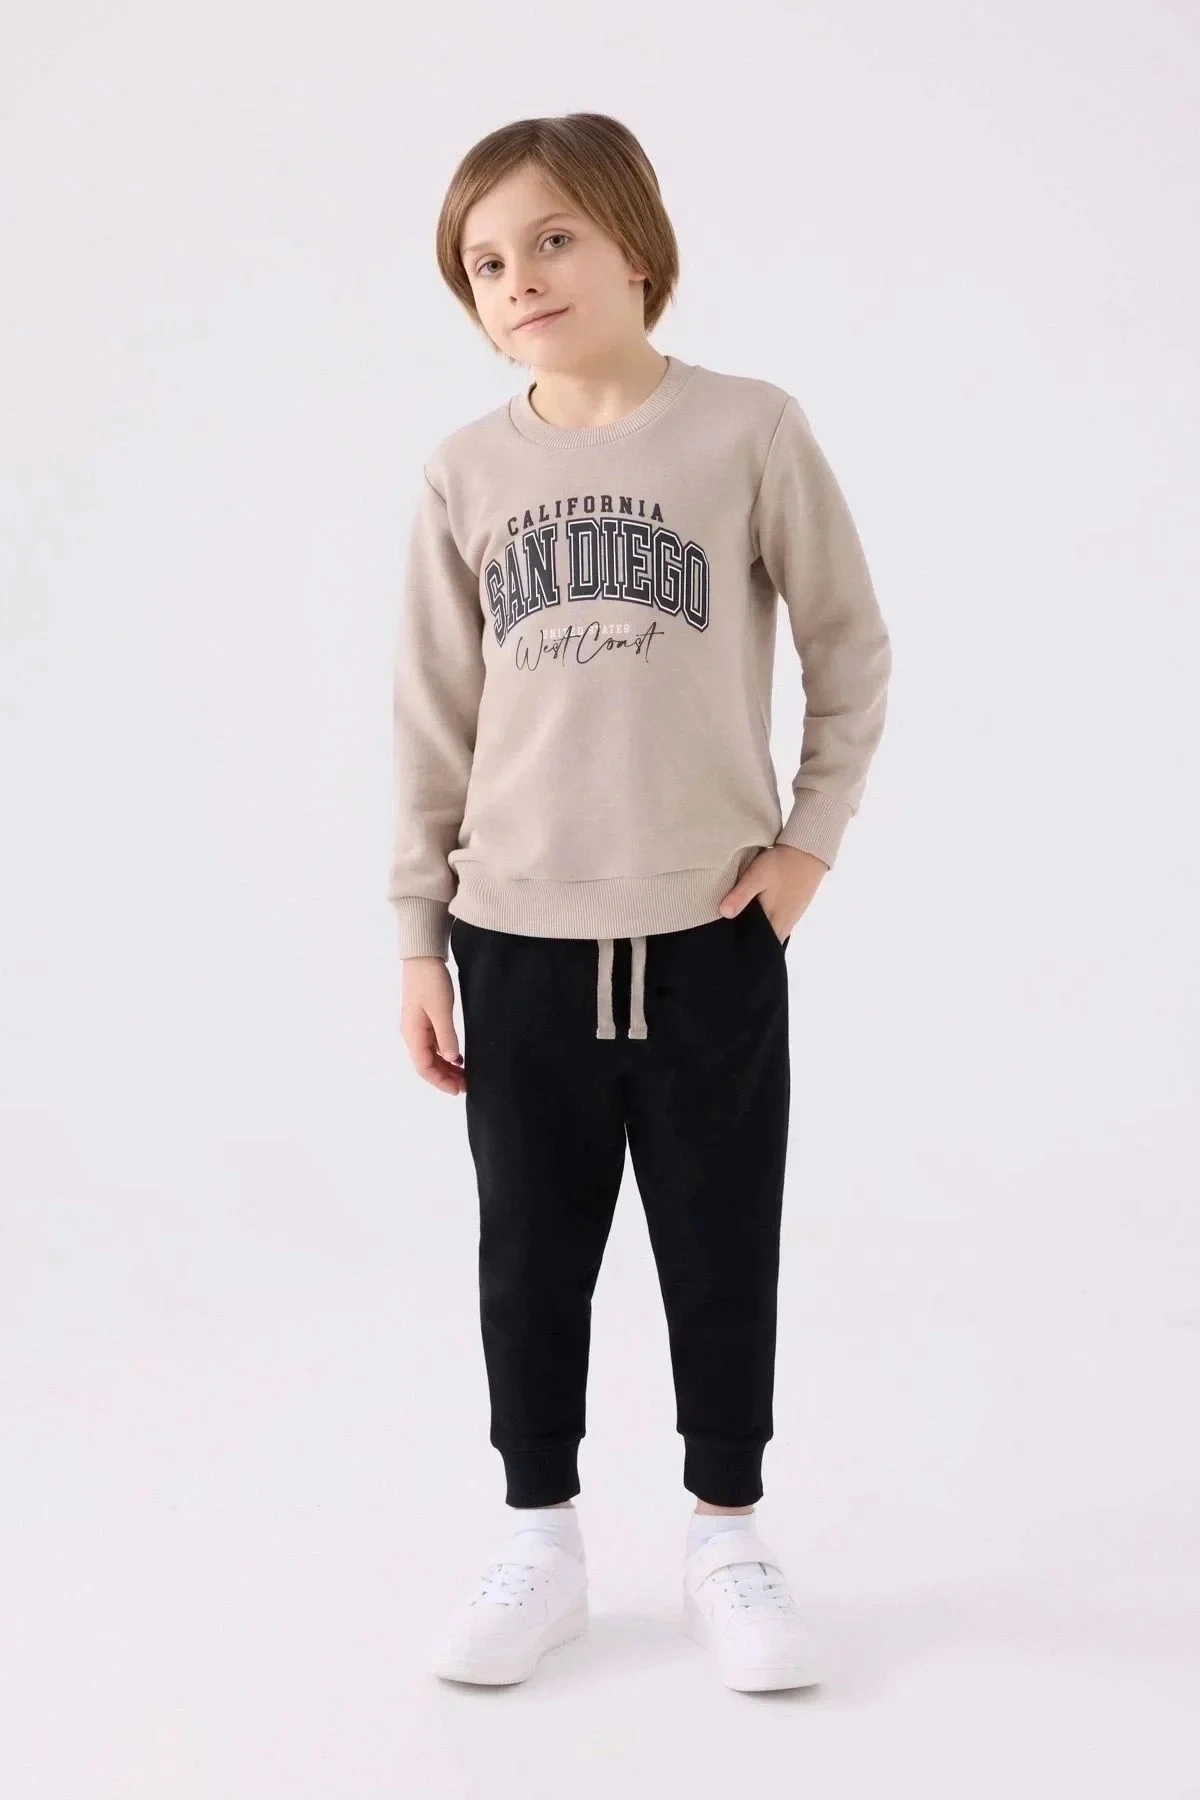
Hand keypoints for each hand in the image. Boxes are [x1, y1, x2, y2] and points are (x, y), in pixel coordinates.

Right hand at [400, 956, 465, 1094]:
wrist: (423, 956)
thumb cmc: (430, 981)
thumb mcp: (441, 1010)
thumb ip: (446, 1036)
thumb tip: (450, 1059)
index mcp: (413, 1033)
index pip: (424, 1067)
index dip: (440, 1081)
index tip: (458, 1090)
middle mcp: (412, 1033)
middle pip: (427, 1064)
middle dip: (445, 1077)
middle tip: (466, 1085)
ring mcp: (418, 1027)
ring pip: (431, 1055)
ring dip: (446, 1067)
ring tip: (465, 1075)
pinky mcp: (425, 1019)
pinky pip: (434, 1044)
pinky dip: (446, 1053)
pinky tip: (459, 1058)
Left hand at [717, 844, 826, 941]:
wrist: (808, 851)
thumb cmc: (781, 864)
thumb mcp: (756, 876)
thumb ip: (740, 896)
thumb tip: (723, 914)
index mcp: (776, 922)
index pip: (761, 948)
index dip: (746, 949)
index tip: (731, 946)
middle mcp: (785, 925)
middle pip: (765, 942)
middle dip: (750, 940)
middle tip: (731, 934)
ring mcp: (791, 917)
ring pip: (771, 932)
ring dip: (758, 929)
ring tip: (740, 923)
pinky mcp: (794, 908)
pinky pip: (777, 922)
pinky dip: (766, 920)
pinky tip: (755, 911)